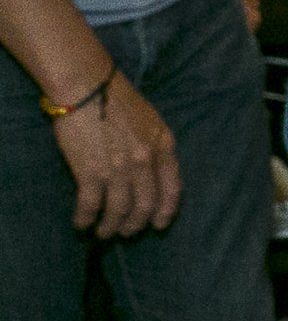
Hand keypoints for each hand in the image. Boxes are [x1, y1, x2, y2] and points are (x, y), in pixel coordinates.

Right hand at [52, 70, 181, 238]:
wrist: (88, 87)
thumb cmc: (118, 99)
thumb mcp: (151, 121)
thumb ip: (155, 146)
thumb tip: (153, 170)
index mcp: (163, 146)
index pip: (172, 189)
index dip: (166, 211)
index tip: (159, 224)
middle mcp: (146, 161)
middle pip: (145, 205)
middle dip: (136, 224)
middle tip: (127, 232)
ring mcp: (119, 169)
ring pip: (119, 211)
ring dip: (111, 227)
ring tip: (104, 233)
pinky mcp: (91, 171)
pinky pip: (91, 205)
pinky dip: (86, 218)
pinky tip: (82, 224)